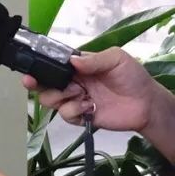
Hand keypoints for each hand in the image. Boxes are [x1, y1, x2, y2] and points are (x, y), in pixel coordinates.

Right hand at [22, 47, 158, 130]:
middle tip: (32, 82)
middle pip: (43, 83)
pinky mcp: (80, 116)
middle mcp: (71, 82)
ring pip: (50, 100)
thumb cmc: (132, 77)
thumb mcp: (116, 59)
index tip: (30, 67)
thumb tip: (72, 61)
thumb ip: (94, 59)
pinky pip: (65, 115)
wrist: (146, 105)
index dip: (38, 65)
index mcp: (77, 66)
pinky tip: (89, 107)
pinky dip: (74, 111)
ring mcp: (74, 99)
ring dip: (60, 97)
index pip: (52, 64)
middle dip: (35, 83)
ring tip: (80, 94)